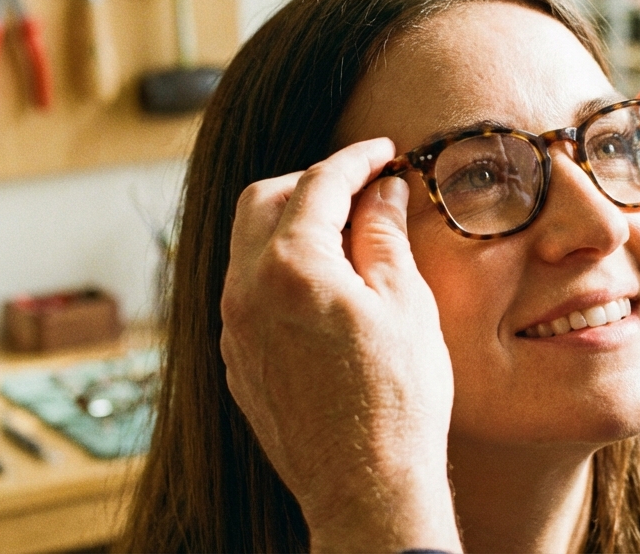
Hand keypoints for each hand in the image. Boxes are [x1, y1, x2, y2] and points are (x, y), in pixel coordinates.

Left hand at [219, 138, 460, 552]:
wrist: (366, 488)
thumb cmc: (397, 398)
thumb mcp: (405, 302)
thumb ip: (384, 234)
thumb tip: (383, 190)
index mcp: (289, 267)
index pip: (318, 183)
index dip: (355, 159)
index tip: (382, 151)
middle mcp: (244, 291)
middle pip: (264, 200)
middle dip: (310, 182)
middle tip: (360, 187)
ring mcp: (233, 330)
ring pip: (248, 247)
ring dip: (291, 226)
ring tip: (345, 237)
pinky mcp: (236, 363)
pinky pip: (247, 293)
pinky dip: (279, 271)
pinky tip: (323, 289)